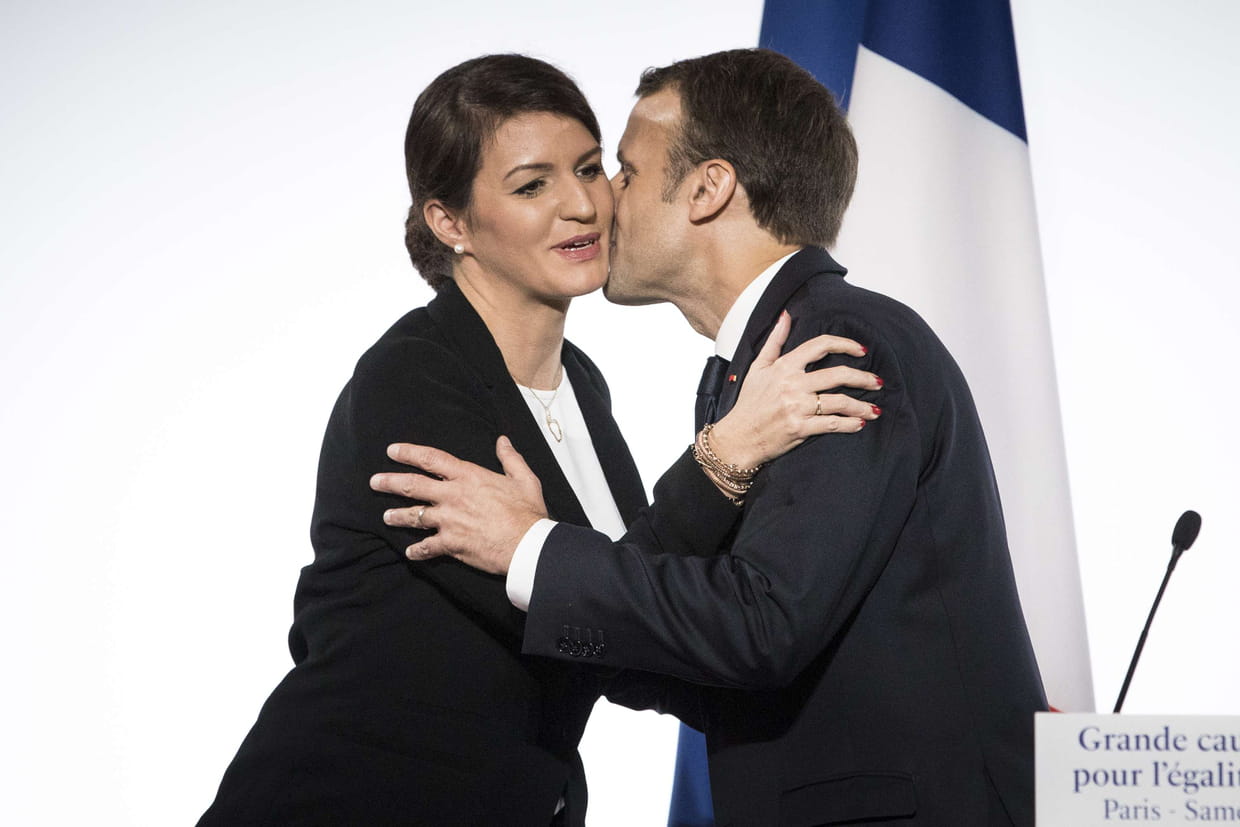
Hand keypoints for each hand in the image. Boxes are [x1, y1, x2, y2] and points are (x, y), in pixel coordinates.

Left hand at [368, 436, 547, 573]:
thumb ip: (510, 458)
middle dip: (389, 482)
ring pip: (413, 516)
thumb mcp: (524, 479)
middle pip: (412, 485)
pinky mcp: (451, 543)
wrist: (527, 544)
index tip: (392, 450)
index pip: (432, 459)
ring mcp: (449, 520)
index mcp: (468, 476)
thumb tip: (503, 441)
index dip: (409, 452)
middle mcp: (453, 496)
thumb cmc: (528, 512)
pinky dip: (417, 551)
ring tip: (386, 517)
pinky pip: (427, 547)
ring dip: (397, 516)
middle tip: (374, 482)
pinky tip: (409, 553)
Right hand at [710, 311, 882, 468]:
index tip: (861, 350)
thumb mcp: (758, 367)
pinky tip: (860, 423)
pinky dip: (850, 424)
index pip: (820, 345)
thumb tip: (785, 315)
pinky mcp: (799, 428)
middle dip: (863, 378)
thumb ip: (775, 341)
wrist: (737, 438)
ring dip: (862, 405)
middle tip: (878, 381)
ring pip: (839, 402)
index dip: (845, 344)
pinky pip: (832, 424)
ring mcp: (796, 407)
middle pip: (838, 375)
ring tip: (875, 409)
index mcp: (784, 367)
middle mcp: (792, 384)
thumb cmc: (749, 404)